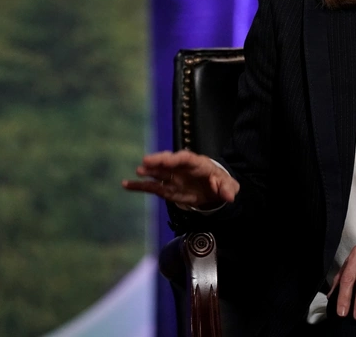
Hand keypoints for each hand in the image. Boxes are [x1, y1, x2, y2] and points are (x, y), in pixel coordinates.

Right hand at [122, 150, 239, 208]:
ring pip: (158, 173)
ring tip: (138, 171)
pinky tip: (126, 184)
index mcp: (197, 163)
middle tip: (146, 161)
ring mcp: (172, 177)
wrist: (213, 189)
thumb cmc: (220, 183)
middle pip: (168, 162)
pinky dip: (139, 186)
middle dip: (158, 161)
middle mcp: (181, 168)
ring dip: (148, 171)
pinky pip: (151, 186)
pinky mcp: (166, 188)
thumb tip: (228, 196)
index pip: (185, 158)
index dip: (175, 159)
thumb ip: (228, 189)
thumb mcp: (229, 186)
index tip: (165, 160)